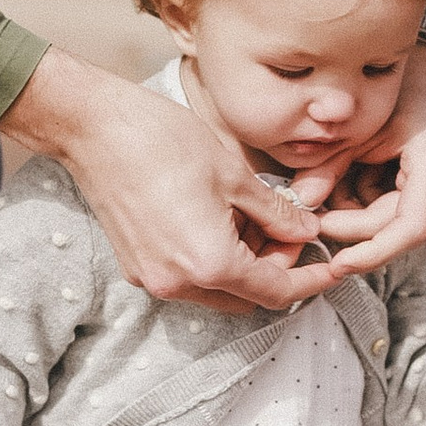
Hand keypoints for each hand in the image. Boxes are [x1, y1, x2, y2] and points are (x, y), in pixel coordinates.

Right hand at [0, 46, 345, 317]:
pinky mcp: (136, 265)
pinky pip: (188, 276)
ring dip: (243, 265)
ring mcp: (152, 278)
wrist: (95, 128)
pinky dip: (213, 259)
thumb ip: (275, 212)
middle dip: (274, 270)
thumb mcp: (234, 174)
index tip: (330, 267)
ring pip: (216, 289)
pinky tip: (221, 218)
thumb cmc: (163, 141)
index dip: (309, 279)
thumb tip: (305, 231)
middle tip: (290, 230)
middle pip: (245, 297)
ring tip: (253, 216)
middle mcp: (178, 283)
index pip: (275, 290)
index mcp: (210, 264)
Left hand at [297, 42, 425, 282]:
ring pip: (392, 221)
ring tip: (341, 171)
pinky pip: (397, 210)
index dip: (371, 252)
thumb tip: (300, 204)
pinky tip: (360, 171)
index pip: (409, 228)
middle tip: (311, 208)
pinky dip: (370, 200)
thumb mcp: (357, 125)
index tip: (337, 263)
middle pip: (393, 226)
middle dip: (349, 222)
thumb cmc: (399, 88)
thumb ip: (328, 167)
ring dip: (357, 209)